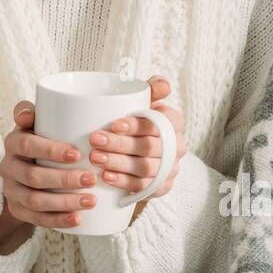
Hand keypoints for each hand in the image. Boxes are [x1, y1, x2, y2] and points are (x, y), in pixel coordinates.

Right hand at [0, 100, 98, 244]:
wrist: (24, 165)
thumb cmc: (40, 138)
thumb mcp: (36, 121)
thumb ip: (32, 111)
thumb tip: (27, 113)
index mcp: (13, 142)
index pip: (27, 145)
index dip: (50, 150)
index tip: (77, 154)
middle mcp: (8, 167)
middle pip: (33, 176)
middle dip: (64, 179)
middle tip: (91, 179)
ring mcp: (11, 191)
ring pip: (35, 201)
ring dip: (64, 202)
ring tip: (91, 200)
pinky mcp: (18, 210)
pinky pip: (36, 219)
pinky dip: (58, 221)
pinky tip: (78, 219)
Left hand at [86, 76, 186, 223]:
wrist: (140, 150)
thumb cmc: (139, 120)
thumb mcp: (143, 102)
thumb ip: (151, 89)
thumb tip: (163, 85)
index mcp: (174, 122)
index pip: (159, 123)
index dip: (137, 125)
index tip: (113, 124)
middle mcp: (177, 146)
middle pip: (149, 147)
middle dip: (120, 144)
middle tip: (95, 140)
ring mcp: (170, 169)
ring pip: (145, 168)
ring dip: (118, 163)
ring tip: (95, 158)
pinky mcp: (161, 186)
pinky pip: (144, 188)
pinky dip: (124, 182)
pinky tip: (106, 177)